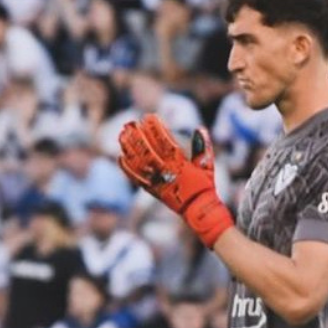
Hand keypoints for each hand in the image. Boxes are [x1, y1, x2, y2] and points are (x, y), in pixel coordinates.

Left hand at [118, 115, 233, 247]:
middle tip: (131, 123)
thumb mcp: (207, 166)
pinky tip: (120, 157)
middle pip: (148, 151)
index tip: (149, 117)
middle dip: (139, 135)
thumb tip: (200, 129)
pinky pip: (136, 178)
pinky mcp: (151, 191)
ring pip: (139, 163)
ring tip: (122, 135)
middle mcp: (167, 173)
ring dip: (129, 148)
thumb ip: (203, 148)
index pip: (165, 142)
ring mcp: (157, 182)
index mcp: (180, 165)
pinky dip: (127, 168)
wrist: (198, 210)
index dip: (156, 129)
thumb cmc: (204, 187)